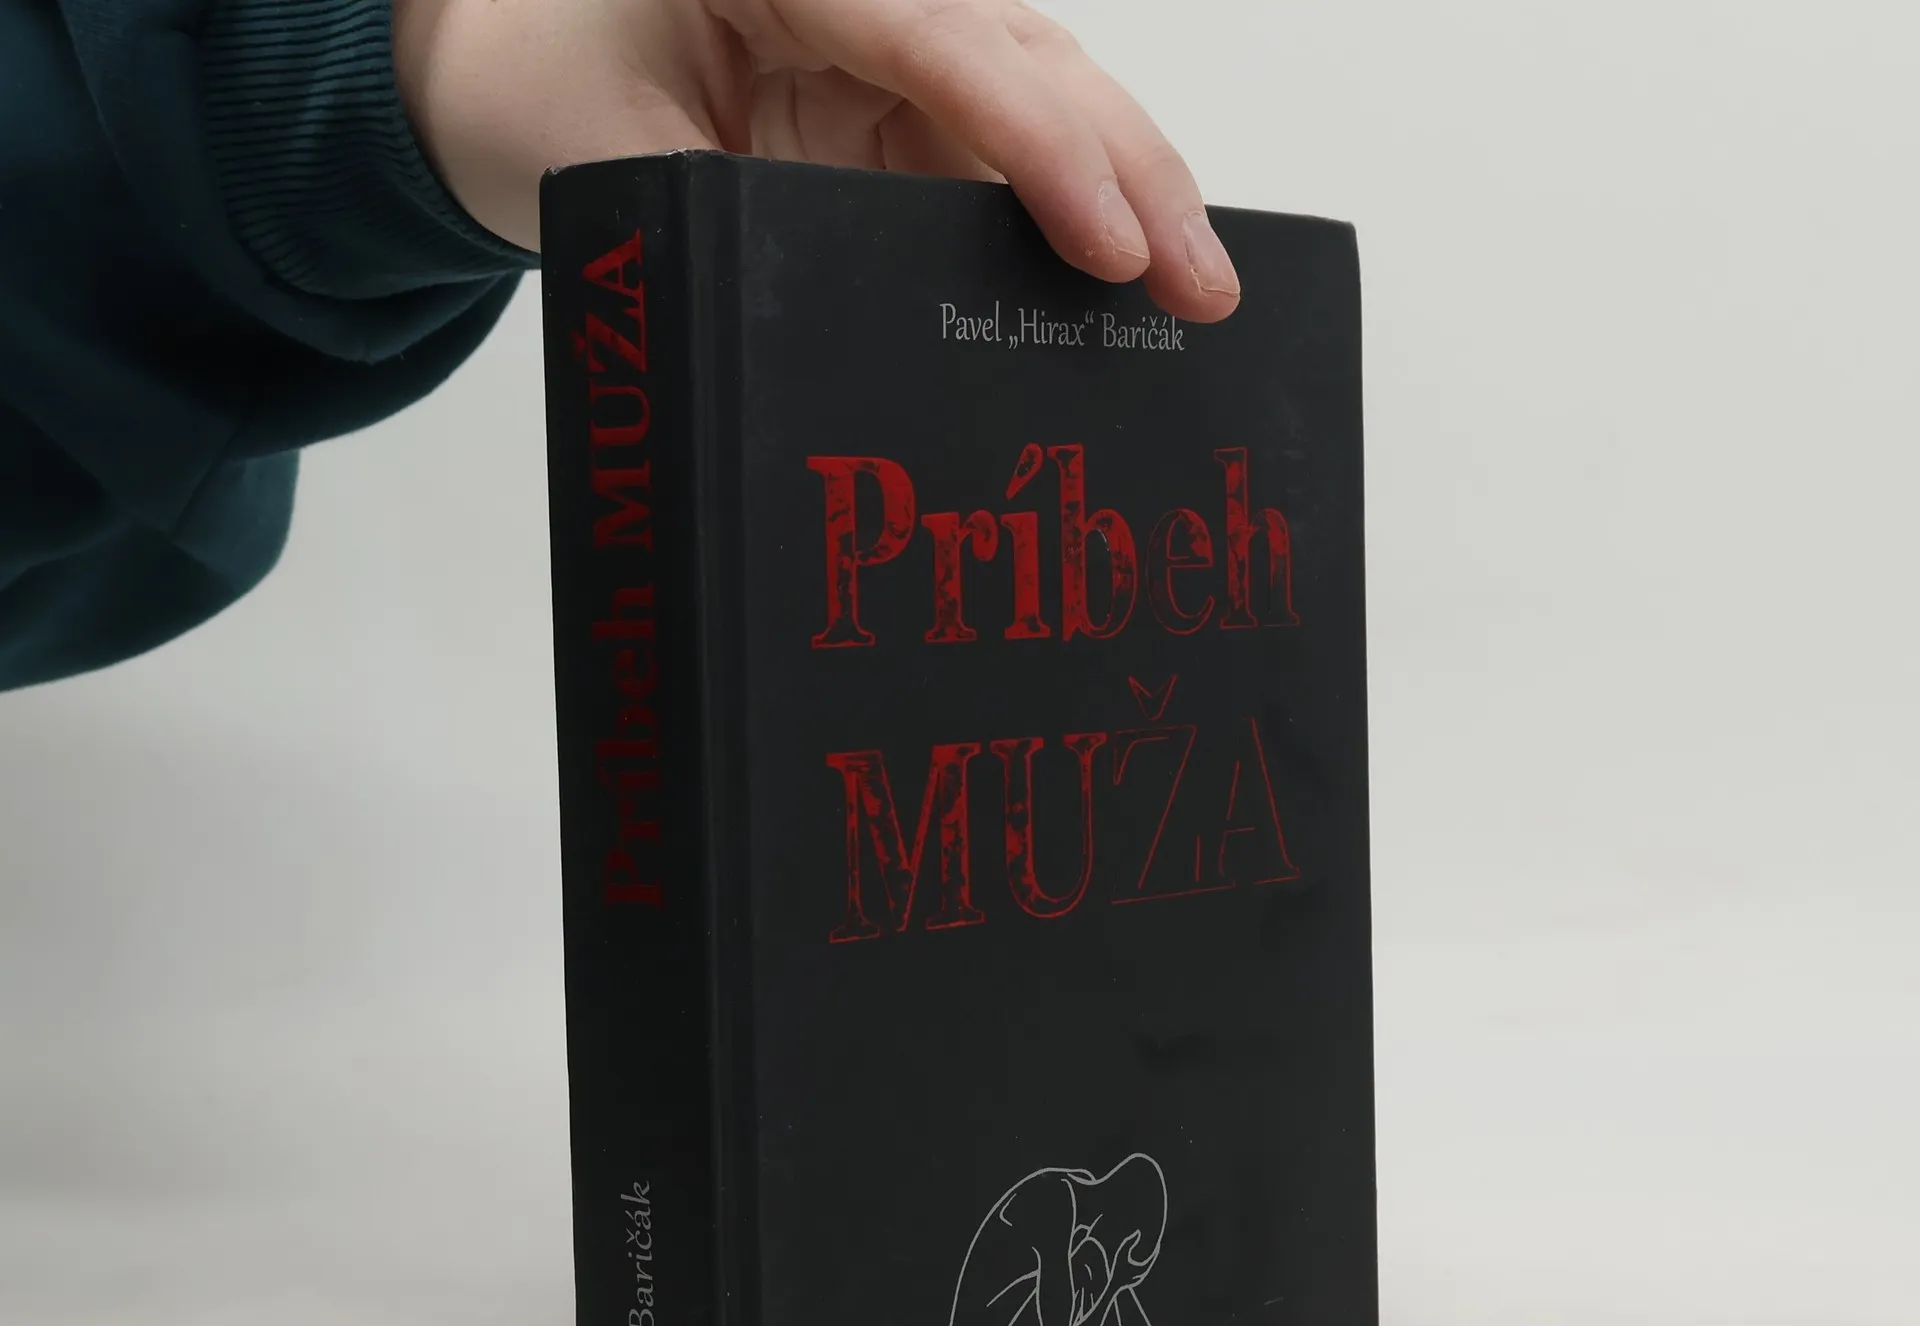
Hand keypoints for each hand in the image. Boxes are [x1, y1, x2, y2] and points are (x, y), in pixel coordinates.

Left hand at [391, 0, 1239, 319]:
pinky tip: (1127, 271)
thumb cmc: (536, 91)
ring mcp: (892, 38)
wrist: (496, 75)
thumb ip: (739, 228)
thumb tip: (874, 332)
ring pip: (1042, 96)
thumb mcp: (618, 165)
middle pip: (1029, 61)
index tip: (1106, 247)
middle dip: (1126, 172)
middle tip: (1201, 286)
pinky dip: (1071, 209)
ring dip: (1123, 189)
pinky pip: (1006, 144)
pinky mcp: (900, 98)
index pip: (949, 46)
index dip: (1040, 148)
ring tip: (1196, 287)